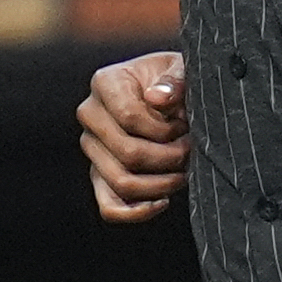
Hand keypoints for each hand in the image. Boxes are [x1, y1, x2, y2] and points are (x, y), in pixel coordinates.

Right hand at [78, 49, 190, 221]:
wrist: (171, 93)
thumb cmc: (176, 80)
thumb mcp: (182, 68)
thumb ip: (174, 78)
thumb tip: (157, 98)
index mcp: (105, 82)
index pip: (129, 118)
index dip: (164, 129)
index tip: (184, 124)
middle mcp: (90, 115)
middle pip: (128, 153)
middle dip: (169, 158)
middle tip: (190, 150)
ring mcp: (92, 147)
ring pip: (121, 182)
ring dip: (161, 183)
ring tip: (183, 172)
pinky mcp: (100, 174)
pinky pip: (109, 207)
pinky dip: (137, 212)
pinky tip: (163, 201)